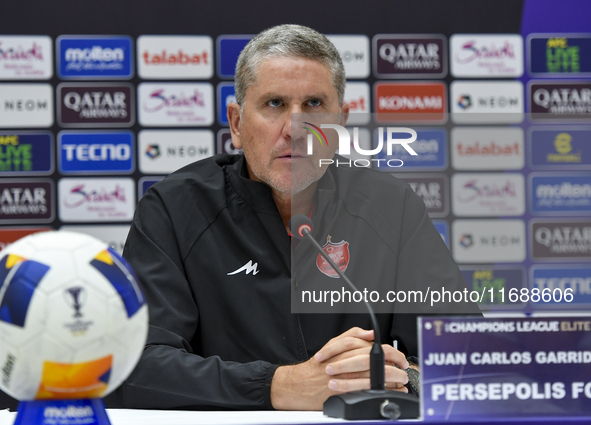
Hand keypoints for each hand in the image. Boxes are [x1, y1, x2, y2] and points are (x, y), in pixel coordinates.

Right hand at [270, 327, 408, 409]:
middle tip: (404, 369)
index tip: (400, 358)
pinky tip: (391, 390)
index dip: (394, 353)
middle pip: (381, 361)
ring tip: (401, 380)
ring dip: (394, 378)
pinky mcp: (348, 391)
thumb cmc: (316, 366)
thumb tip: (370, 333)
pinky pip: (371, 390)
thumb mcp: (333, 343)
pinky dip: (384, 390)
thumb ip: (352, 335)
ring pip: (378, 375)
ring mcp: (349, 377)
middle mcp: (350, 362)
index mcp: (349, 349)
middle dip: (397, 365)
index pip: (378, 347)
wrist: (301, 383)